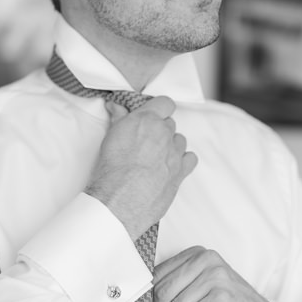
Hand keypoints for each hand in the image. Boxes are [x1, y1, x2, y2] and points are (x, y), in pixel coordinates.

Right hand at [86, 96, 196, 240]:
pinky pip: (190, 158)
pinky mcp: (181, 171)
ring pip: (180, 140)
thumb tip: (115, 106)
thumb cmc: (112, 168)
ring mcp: (175, 152)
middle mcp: (164, 133)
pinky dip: (183, 161)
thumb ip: (118, 118)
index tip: (151, 115)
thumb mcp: (111, 136)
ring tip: (155, 157)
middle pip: (170, 123)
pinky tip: (170, 166)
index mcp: (147, 119)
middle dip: (159, 130)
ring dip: (171, 145)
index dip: (159, 108)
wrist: (121, 199)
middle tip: (145, 142)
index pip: (165, 103)